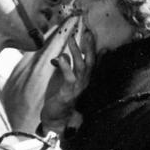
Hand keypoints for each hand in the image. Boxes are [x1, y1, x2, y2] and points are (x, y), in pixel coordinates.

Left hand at [2, 15, 81, 130]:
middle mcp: (83, 82)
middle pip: (90, 61)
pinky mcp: (67, 93)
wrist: (56, 119)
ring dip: (76, 52)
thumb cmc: (60, 99)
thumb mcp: (64, 81)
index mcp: (84, 79)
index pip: (91, 60)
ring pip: (81, 67)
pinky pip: (69, 78)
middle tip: (86, 31)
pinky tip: (61, 57)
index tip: (90, 32)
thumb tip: (61, 57)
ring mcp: (77, 88)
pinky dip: (65, 67)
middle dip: (89, 46)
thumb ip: (65, 69)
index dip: (92, 47)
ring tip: (72, 39)